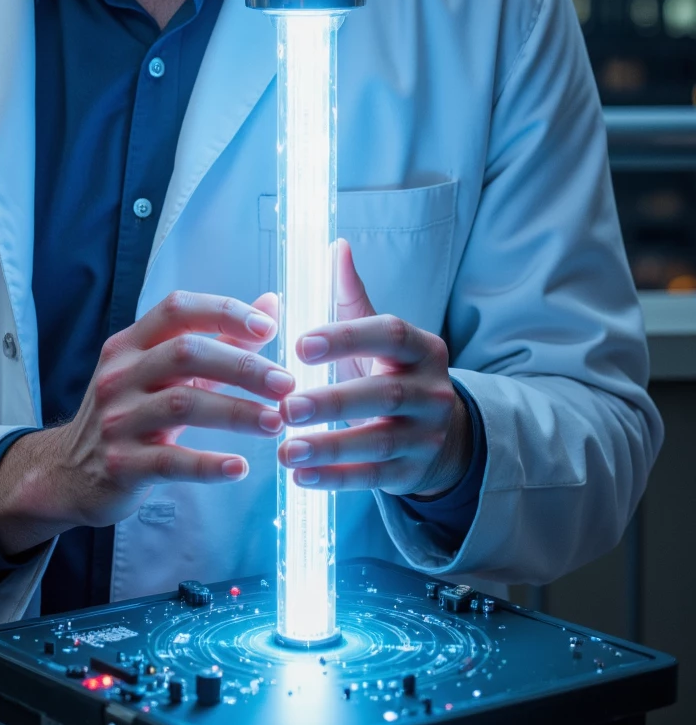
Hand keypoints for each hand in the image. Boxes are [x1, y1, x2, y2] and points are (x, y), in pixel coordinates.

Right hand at [0, 290, 290, 556]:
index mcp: (131, 343)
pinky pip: (169, 462)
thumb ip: (218, 338)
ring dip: (236, 412)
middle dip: (243, 366)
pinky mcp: (120, 464)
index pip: (177, 310)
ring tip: (275, 423)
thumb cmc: (129, 411)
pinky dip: (208, 465)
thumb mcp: (162, 370)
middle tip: (286, 384)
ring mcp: (117, 419)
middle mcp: (120, 374)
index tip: (268, 328)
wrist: (68, 471)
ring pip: (182, 406)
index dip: (224, 312)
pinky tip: (240, 467)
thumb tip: (272, 304)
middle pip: (186, 354)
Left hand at [277, 240, 470, 497]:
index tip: (299, 345)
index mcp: (421, 347)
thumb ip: (350, 296)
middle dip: (333, 401)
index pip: (389, 334)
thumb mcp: (377, 336)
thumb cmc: (391, 374)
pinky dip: (337, 478)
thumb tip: (335, 246)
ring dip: (329, 447)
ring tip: (285, 450)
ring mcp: (427, 434)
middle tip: (285, 406)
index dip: (346, 338)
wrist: (439, 435)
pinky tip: (300, 477)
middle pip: (384, 393)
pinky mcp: (413, 472)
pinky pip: (375, 477)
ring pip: (379, 440)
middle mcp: (432, 389)